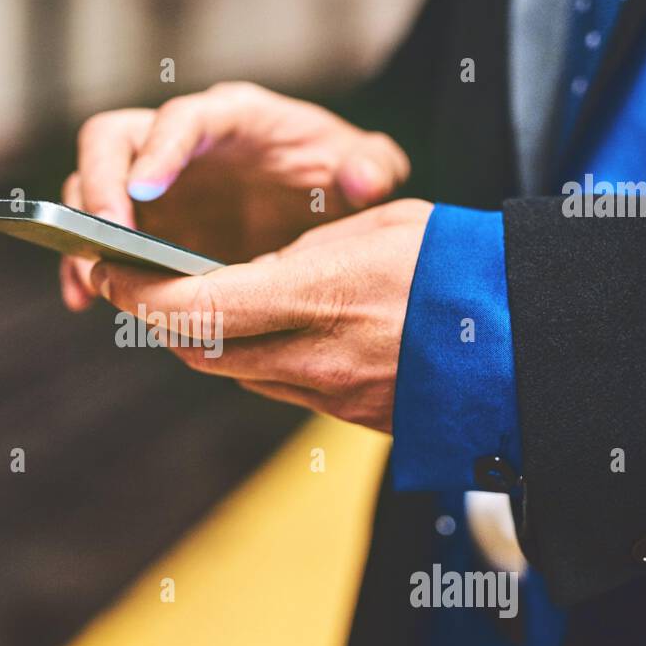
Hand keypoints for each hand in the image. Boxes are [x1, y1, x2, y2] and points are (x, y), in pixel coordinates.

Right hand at [60, 81, 409, 309]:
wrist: (317, 204)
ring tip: (93, 280)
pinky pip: (93, 235)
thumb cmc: (335, 175)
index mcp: (233, 117)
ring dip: (80, 229)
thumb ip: (374, 165)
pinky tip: (85, 302)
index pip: (184, 117)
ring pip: (88, 184)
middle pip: (110, 138)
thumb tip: (361, 177)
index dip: (160, 149)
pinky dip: (81, 264)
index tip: (144, 191)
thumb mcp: (367, 167)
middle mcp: (179, 140)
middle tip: (106, 239)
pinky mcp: (138, 221)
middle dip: (99, 184)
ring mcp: (151, 181)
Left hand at [88, 199, 432, 432]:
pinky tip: (257, 328)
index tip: (112, 273)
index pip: (196, 309)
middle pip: (200, 350)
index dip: (140, 296)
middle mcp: (316, 357)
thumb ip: (300, 256)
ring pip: (233, 372)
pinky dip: (250, 358)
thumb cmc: (462, 264)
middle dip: (158, 318)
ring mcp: (331, 396)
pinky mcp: (348, 417)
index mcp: (320, 297)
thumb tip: (250, 276)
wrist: (533, 341)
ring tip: (191, 300)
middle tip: (135, 284)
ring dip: (201, 340)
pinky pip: (276, 387)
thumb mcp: (378, 227)